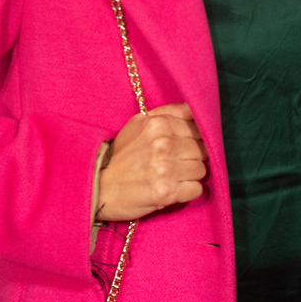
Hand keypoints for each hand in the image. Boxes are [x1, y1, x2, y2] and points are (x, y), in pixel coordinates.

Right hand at [96, 103, 207, 221]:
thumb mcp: (138, 123)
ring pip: (201, 170)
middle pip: (202, 150)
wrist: (98, 185)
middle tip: (179, 163)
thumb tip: (194, 108)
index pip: (198, 128)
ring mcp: (166, 169)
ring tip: (175, 176)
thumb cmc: (120, 154)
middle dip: (194, 157)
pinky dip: (189, 191)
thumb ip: (168, 112)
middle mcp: (164, 144)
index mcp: (159, 124)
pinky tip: (175, 189)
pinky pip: (197, 190)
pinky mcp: (167, 193)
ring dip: (191, 175)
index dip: (195, 138)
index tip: (187, 145)